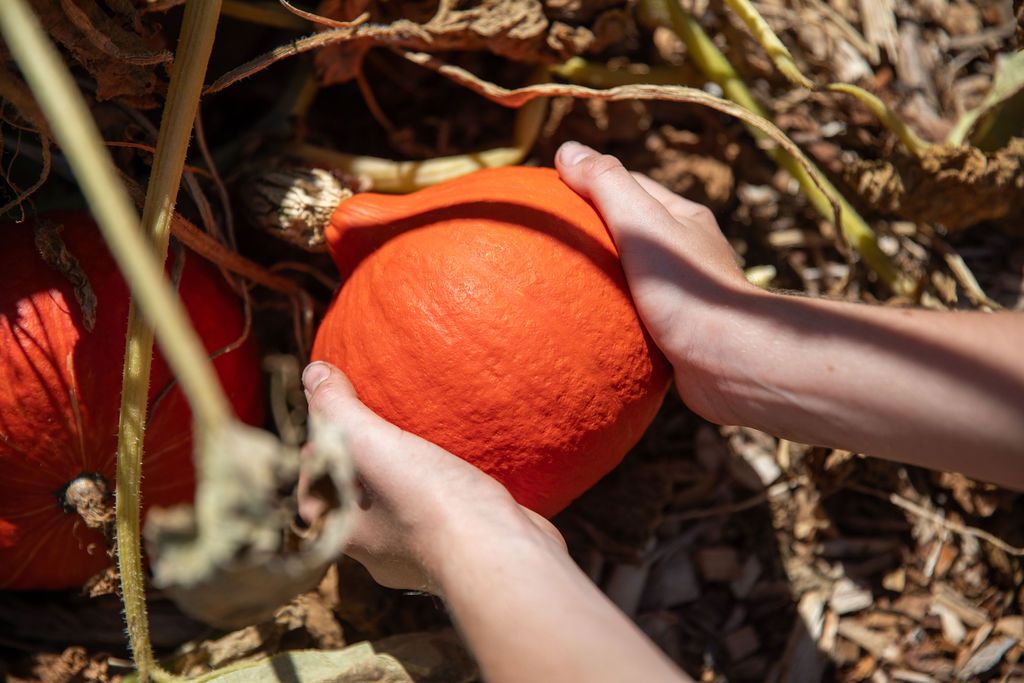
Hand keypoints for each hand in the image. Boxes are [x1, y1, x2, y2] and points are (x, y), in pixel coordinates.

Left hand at [300, 361, 565, 593]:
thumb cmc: (429, 503)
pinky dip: (444, 490)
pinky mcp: (463, 548)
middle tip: (370, 431)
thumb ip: (339, 408)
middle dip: (359, 471)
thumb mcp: (372, 444)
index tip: (325, 433)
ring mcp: (423, 556)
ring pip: (400, 512)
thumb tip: (313, 373)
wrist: (501, 554)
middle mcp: (380, 553)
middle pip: (355, 504)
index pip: (313, 497)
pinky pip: (443, 514)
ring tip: (415, 443)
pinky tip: (459, 465)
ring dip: (403, 480)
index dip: (313, 464)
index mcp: (346, 536)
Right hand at [555, 141, 757, 425]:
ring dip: (602, 281)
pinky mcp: (680, 334)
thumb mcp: (641, 224)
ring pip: (633, 278)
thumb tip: (566, 150)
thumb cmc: (686, 289)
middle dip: (595, 232)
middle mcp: (689, 253)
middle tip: (550, 240)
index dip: (591, 184)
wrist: (728, 363)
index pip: (630, 186)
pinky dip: (612, 316)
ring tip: (560, 285)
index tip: (551, 193)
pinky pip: (637, 317)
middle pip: (631, 231)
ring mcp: (685, 295)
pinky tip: (587, 326)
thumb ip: (606, 185)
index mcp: (685, 218)